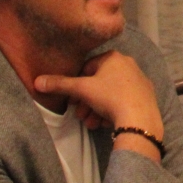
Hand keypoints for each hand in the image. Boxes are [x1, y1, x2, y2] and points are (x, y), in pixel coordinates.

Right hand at [33, 51, 164, 156]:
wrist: (140, 118)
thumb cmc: (109, 97)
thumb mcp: (81, 90)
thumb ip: (60, 84)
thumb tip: (37, 81)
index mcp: (113, 57)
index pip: (87, 68)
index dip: (75, 85)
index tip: (70, 101)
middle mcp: (128, 64)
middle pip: (98, 84)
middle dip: (85, 102)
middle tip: (79, 116)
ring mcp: (139, 80)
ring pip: (109, 94)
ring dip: (96, 110)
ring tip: (91, 124)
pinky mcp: (146, 95)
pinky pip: (122, 100)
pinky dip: (111, 111)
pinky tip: (105, 123)